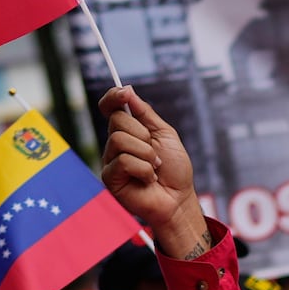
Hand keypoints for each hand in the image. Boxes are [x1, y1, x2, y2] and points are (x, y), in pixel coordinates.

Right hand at [97, 86, 209, 258]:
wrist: (179, 199)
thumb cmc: (174, 170)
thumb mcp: (165, 134)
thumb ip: (145, 113)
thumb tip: (127, 90)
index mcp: (128, 132)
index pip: (110, 108)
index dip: (113, 97)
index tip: (124, 93)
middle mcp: (115, 144)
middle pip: (118, 120)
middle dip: (143, 135)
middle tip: (155, 153)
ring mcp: (110, 161)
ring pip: (120, 140)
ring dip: (146, 154)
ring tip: (154, 168)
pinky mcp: (109, 178)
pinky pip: (124, 161)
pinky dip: (144, 169)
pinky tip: (148, 180)